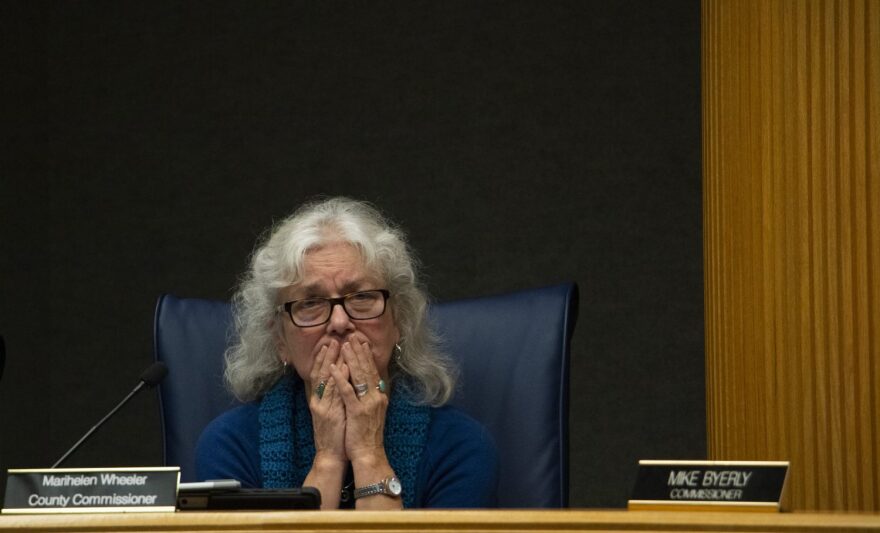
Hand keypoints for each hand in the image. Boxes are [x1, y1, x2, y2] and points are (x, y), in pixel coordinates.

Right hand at [307, 340, 346, 464]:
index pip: (319, 374)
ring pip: (325, 380)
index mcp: (319, 400)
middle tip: (332, 340)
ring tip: (337, 347)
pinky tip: (344, 368)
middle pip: (320, 373)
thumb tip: (342, 379)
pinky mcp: (328, 414)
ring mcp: (322, 407)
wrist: (331, 455)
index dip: (322, 358)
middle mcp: (318, 401)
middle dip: (326, 356)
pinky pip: (334, 393)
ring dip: (331, 362)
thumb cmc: (336, 434)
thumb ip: (335, 396)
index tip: (328, 343)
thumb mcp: (333, 411)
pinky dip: (339, 379)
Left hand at [329, 333, 388, 465]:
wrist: (369, 454)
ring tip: (344, 346)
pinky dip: (340, 378)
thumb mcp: (373, 412)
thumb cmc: (368, 435)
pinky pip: (347, 392)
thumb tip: (370, 383)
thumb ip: (372, 397)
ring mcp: (368, 404)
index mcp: (379, 397)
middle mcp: (376, 397)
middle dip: (359, 352)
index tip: (362, 343)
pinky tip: (334, 368)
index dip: (367, 357)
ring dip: (351, 359)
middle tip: (353, 337)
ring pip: (359, 376)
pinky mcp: (358, 412)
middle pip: (367, 370)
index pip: (373, 372)